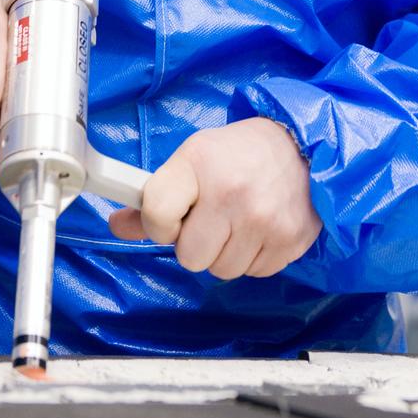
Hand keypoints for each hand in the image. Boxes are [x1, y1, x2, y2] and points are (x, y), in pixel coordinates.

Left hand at [109, 117, 320, 278]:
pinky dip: (252, 257)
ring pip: (222, 271)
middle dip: (196, 244)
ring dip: (225, 253)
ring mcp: (264, 220)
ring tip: (238, 221)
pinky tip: (260, 228)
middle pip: (189, 257)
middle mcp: (231, 193)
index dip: (160, 223)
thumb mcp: (192, 160)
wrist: (301, 144)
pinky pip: (254, 273)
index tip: (173, 216)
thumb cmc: (238, 153)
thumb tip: (116, 225)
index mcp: (199, 163)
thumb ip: (154, 197)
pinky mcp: (290, 241)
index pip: (157, 214)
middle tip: (211, 220)